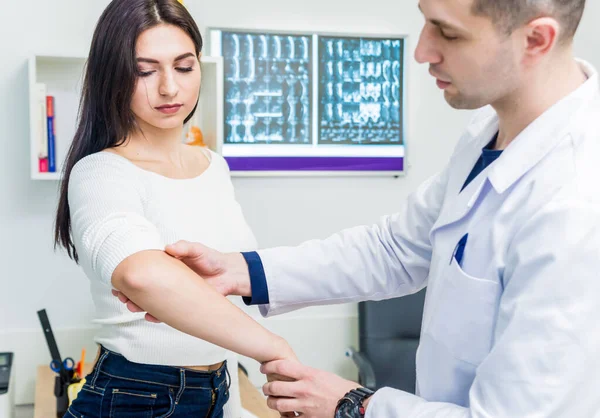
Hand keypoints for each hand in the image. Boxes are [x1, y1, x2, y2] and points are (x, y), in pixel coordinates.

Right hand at [112, 240, 250, 321]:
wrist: (229, 275)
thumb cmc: (211, 259)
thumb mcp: (198, 249)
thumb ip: (184, 247)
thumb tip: (168, 248)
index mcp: (165, 266)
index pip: (142, 270)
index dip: (130, 275)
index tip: (119, 279)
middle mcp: (165, 281)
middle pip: (142, 288)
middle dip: (129, 293)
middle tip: (123, 296)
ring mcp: (172, 294)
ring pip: (150, 302)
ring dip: (139, 306)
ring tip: (134, 307)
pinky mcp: (181, 306)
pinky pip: (165, 313)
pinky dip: (156, 316)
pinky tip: (150, 316)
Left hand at [261, 359, 360, 417]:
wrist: (352, 405)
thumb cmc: (341, 389)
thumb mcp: (323, 374)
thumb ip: (307, 374)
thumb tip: (295, 372)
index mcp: (309, 374)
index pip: (282, 366)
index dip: (269, 366)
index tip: (265, 367)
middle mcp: (304, 388)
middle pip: (275, 386)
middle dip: (267, 387)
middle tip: (266, 387)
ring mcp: (304, 404)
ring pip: (278, 403)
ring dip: (271, 402)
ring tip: (271, 400)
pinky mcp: (307, 417)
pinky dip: (284, 416)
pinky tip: (284, 413)